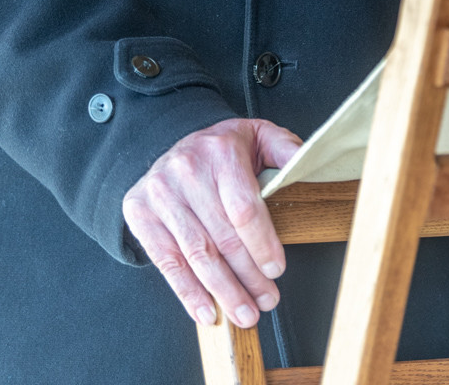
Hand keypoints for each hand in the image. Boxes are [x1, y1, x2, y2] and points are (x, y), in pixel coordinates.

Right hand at [122, 117, 300, 326]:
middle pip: (221, 237)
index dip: (261, 245)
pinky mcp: (141, 212)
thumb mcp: (259, 136)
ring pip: (196, 254)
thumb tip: (308, 164)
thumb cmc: (222, 148)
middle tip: (266, 301)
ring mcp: (160, 193)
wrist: (172, 141)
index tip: (276, 270)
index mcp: (221, 151)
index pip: (243, 208)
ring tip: (244, 313)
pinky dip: (187, 292)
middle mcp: (187, 170)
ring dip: (223, 292)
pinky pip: (166, 261)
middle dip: (247, 277)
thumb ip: (286, 149)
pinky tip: (207, 311)